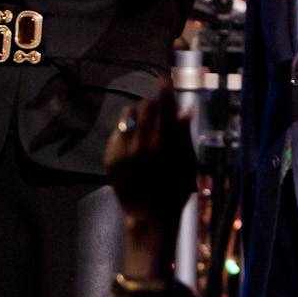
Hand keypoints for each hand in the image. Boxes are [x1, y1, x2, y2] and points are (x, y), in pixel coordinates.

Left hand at [104, 81, 197, 279]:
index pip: (164, 107)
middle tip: (156, 105)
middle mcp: (142, 143)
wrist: (149, 216)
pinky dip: (126, 130)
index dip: (165, 91)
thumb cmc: (174, 191)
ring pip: (127, 115)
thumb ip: (184, 137)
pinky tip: (133, 138)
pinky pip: (117, 131)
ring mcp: (124, 150)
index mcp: (165, 144)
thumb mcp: (187, 164)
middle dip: (152, 102)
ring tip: (144, 120)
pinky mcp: (111, 157)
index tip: (165, 80)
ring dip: (137, 112)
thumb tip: (185, 111)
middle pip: (144, 107)